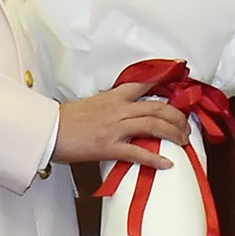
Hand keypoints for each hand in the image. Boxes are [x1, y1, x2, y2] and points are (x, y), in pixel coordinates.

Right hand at [55, 81, 191, 168]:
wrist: (48, 130)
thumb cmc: (67, 120)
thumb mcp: (94, 104)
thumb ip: (114, 106)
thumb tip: (129, 113)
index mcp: (114, 97)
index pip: (144, 83)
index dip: (165, 77)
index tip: (180, 71)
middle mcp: (118, 109)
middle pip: (157, 107)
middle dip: (177, 116)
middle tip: (186, 126)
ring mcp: (115, 128)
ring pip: (153, 126)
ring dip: (173, 134)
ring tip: (183, 141)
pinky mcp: (109, 147)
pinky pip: (137, 152)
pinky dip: (155, 159)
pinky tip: (167, 163)